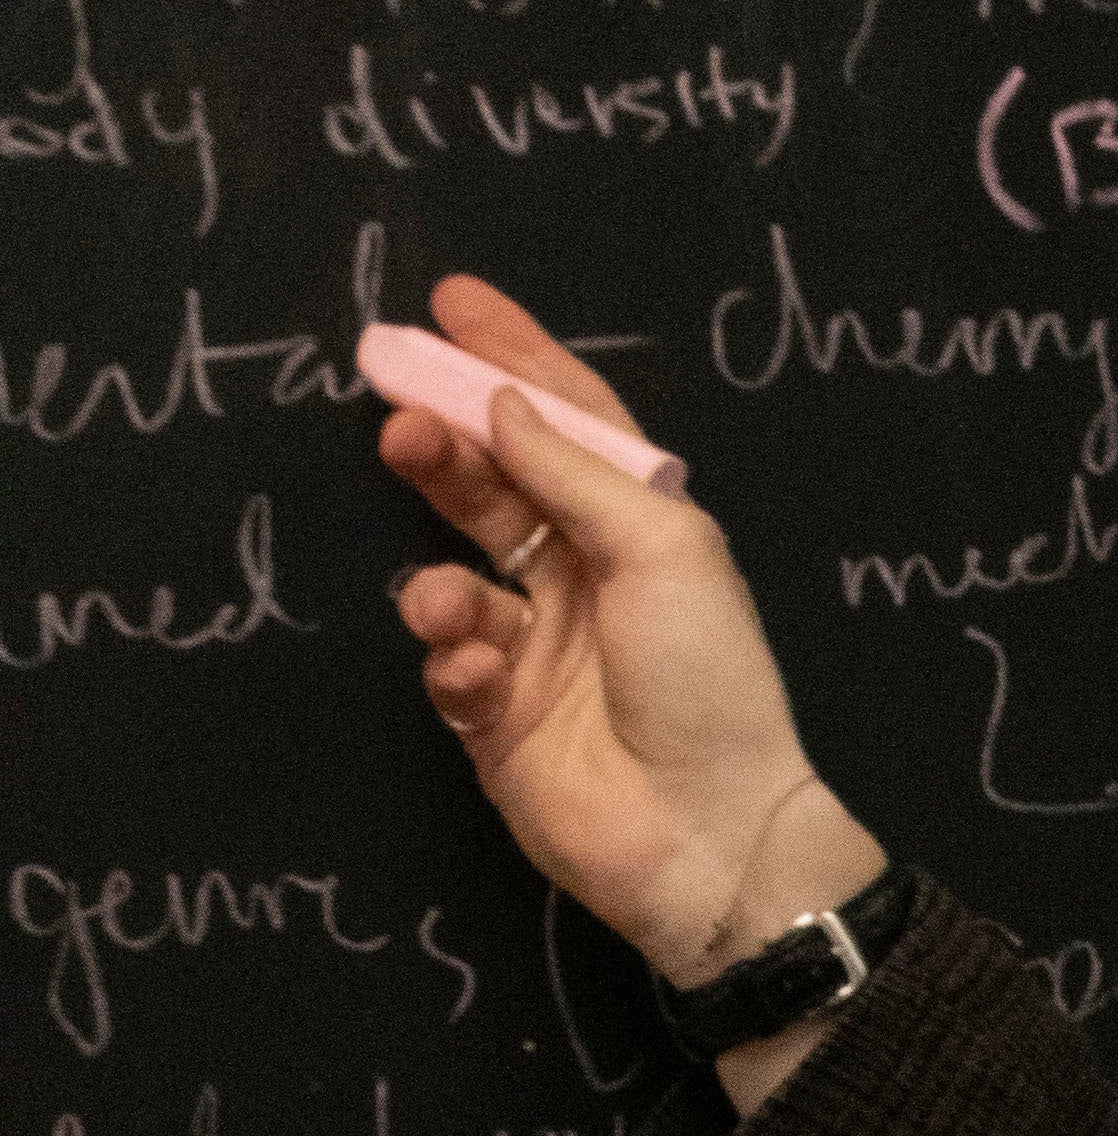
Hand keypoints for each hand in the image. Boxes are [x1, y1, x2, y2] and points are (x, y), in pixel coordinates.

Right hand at [376, 270, 883, 1065]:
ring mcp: (534, 647)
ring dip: (439, 577)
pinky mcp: (494, 717)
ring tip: (446, 597)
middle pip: (493, 484)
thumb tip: (500, 402)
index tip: (450, 301)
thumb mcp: (665, 551)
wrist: (709, 834)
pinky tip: (481, 669)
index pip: (564, 423)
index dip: (511, 359)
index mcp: (640, 528)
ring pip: (453, 574)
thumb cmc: (708, 680)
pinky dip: (456, 658)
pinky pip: (449, 663)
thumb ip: (575, 474)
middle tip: (390, 406)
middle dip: (441, 443)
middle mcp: (584, 578)